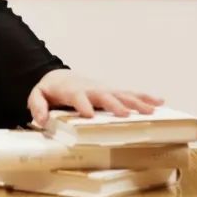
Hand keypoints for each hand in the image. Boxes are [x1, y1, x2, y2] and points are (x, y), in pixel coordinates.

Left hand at [26, 69, 164, 126]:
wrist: (59, 76)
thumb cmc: (50, 89)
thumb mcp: (37, 95)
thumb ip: (37, 105)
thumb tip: (41, 119)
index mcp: (73, 90)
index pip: (78, 97)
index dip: (84, 104)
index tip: (90, 114)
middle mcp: (92, 88)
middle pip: (105, 95)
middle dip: (115, 104)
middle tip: (126, 114)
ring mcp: (104, 89)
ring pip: (122, 94)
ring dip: (137, 102)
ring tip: (152, 110)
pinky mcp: (112, 91)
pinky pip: (130, 93)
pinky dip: (145, 97)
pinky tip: (160, 101)